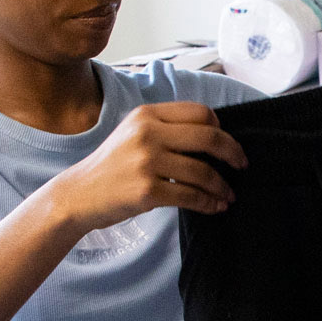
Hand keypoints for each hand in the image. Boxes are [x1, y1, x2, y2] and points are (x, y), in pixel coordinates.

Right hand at [39, 101, 246, 229]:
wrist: (78, 194)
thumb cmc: (112, 166)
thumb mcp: (134, 134)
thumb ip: (166, 129)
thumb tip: (214, 136)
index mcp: (147, 114)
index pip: (200, 112)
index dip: (221, 129)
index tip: (228, 145)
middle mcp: (147, 133)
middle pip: (208, 137)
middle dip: (233, 153)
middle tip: (242, 166)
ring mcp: (146, 162)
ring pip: (203, 172)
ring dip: (222, 186)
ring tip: (228, 195)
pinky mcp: (146, 190)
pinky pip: (190, 196)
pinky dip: (208, 203)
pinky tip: (214, 207)